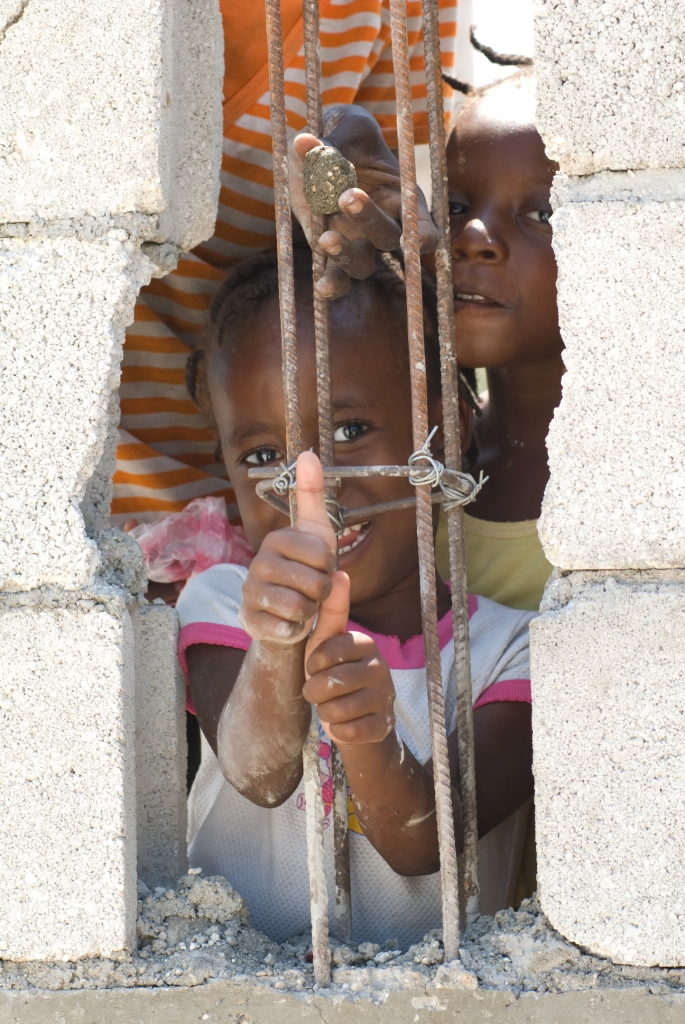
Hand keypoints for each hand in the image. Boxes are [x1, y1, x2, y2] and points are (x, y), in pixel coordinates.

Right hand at [239, 451, 336, 644]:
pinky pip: (286, 627)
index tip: (320, 566)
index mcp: (278, 539)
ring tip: (301, 606)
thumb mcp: (317, 533)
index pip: (322, 554)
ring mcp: (250, 591)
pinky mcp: (248, 619)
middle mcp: (259, 561)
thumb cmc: (306, 571)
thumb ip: (313, 494)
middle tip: (312, 591)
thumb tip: (307, 453)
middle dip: (322, 592)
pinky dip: (295, 629)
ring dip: (310, 612)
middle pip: (316, 583)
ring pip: (301, 607)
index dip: (329, 566)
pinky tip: (288, 623)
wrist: (286, 615)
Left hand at [290, 104, 437, 298]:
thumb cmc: (348, 135)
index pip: (423, 224)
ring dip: (347, 256)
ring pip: (362, 265)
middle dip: (369, 219)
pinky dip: (331, 285)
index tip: (415, 241)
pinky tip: (321, 288)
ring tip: (327, 238)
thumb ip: (334, 139)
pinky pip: (337, 278)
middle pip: (387, 237)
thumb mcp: (348, 127)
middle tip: (348, 195)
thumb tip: (307, 144)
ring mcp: (358, 242)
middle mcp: (385, 225)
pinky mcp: (331, 251)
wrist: (323, 152)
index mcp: (403, 197)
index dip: (423, 236)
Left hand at [303, 571, 395, 744]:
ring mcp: (386, 697)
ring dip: (326, 712)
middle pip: (330, 682)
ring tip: (331, 706)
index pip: (326, 651)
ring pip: (338, 709)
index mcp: (365, 643)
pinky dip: (339, 731)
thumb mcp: (325, 643)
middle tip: (320, 692)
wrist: (355, 719)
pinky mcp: (384, 725)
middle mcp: (381, 666)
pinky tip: (344, 723)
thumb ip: (330, 611)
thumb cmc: (334, 674)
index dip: (313, 665)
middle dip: (315, 692)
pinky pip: (349, 731)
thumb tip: (339, 572)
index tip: (315, 668)